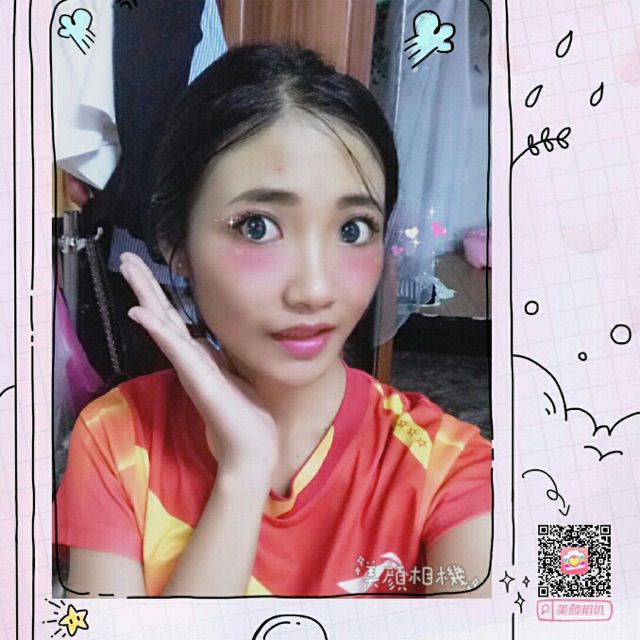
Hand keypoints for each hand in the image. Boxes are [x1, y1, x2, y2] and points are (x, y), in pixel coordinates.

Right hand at [119, 252, 277, 476]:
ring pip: (163, 323)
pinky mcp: (197, 377)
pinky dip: (156, 328)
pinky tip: (139, 311)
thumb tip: (211, 342)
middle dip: (144, 285)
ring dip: (144, 294)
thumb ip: (220, 358)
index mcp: (198, 358)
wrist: (251, 448)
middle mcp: (189, 359)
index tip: (145, 270)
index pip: (173, 320)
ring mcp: (190, 367)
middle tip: (125, 259)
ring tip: (128, 269)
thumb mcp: (234, 376)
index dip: (158, 295)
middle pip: (162, 315)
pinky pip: (174, 347)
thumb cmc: (246, 415)